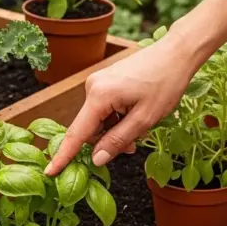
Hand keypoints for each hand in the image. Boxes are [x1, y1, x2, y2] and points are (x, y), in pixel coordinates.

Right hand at [45, 29, 196, 176]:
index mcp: (99, 96)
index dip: (63, 156)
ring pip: (99, 120)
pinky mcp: (104, 81)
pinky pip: (104, 109)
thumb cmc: (165, 82)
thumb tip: (96, 160)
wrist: (176, 53)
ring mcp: (97, 82)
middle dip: (108, 140)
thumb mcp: (144, 119)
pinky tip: (135, 114)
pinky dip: (117, 118)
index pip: (77, 133)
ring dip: (116, 129)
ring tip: (140, 126)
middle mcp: (92, 87)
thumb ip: (118, 141)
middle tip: (134, 144)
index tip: (50, 172)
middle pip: (90, 128)